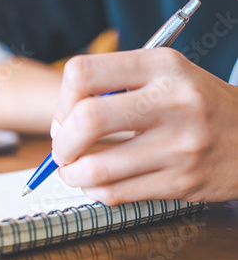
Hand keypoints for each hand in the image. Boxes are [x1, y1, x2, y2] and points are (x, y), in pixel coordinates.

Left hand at [51, 48, 237, 205]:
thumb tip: (62, 119)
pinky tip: (97, 183)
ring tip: (73, 170)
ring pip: (97, 167)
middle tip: (62, 149)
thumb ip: (115, 85)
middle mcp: (173, 102)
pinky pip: (116, 193)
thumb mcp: (165, 74)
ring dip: (72, 173)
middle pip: (87, 120)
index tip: (65, 116)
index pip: (84, 73)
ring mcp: (180, 145)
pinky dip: (94, 190)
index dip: (62, 99)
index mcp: (162, 66)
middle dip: (62, 142)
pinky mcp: (182, 182)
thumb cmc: (197, 103)